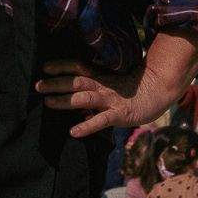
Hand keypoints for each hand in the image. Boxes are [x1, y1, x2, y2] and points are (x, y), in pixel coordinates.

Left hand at [36, 60, 166, 140]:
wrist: (159, 92)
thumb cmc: (132, 89)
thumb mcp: (112, 84)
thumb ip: (94, 88)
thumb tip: (73, 95)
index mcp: (102, 77)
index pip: (79, 67)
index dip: (62, 66)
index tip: (45, 66)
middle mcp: (104, 86)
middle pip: (77, 81)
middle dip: (56, 83)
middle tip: (38, 85)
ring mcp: (112, 100)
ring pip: (85, 98)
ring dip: (65, 100)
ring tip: (48, 103)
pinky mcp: (120, 115)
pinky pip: (101, 121)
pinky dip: (87, 126)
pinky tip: (73, 131)